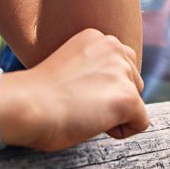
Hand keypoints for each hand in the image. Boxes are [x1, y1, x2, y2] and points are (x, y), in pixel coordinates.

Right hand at [0, 28, 148, 150]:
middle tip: (82, 105)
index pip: (119, 64)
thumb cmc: (37, 94)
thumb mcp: (68, 66)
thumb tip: (108, 90)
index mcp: (96, 37)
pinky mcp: (128, 97)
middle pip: (133, 80)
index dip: (103, 86)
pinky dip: (122, 132)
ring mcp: (122, 71)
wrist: (28, 105)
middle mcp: (112, 46)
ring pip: (136, 101)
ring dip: (117, 113)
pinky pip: (141, 123)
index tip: (79, 93)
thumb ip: (91, 68)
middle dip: (114, 97)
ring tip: (86, 113)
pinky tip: (95, 125)